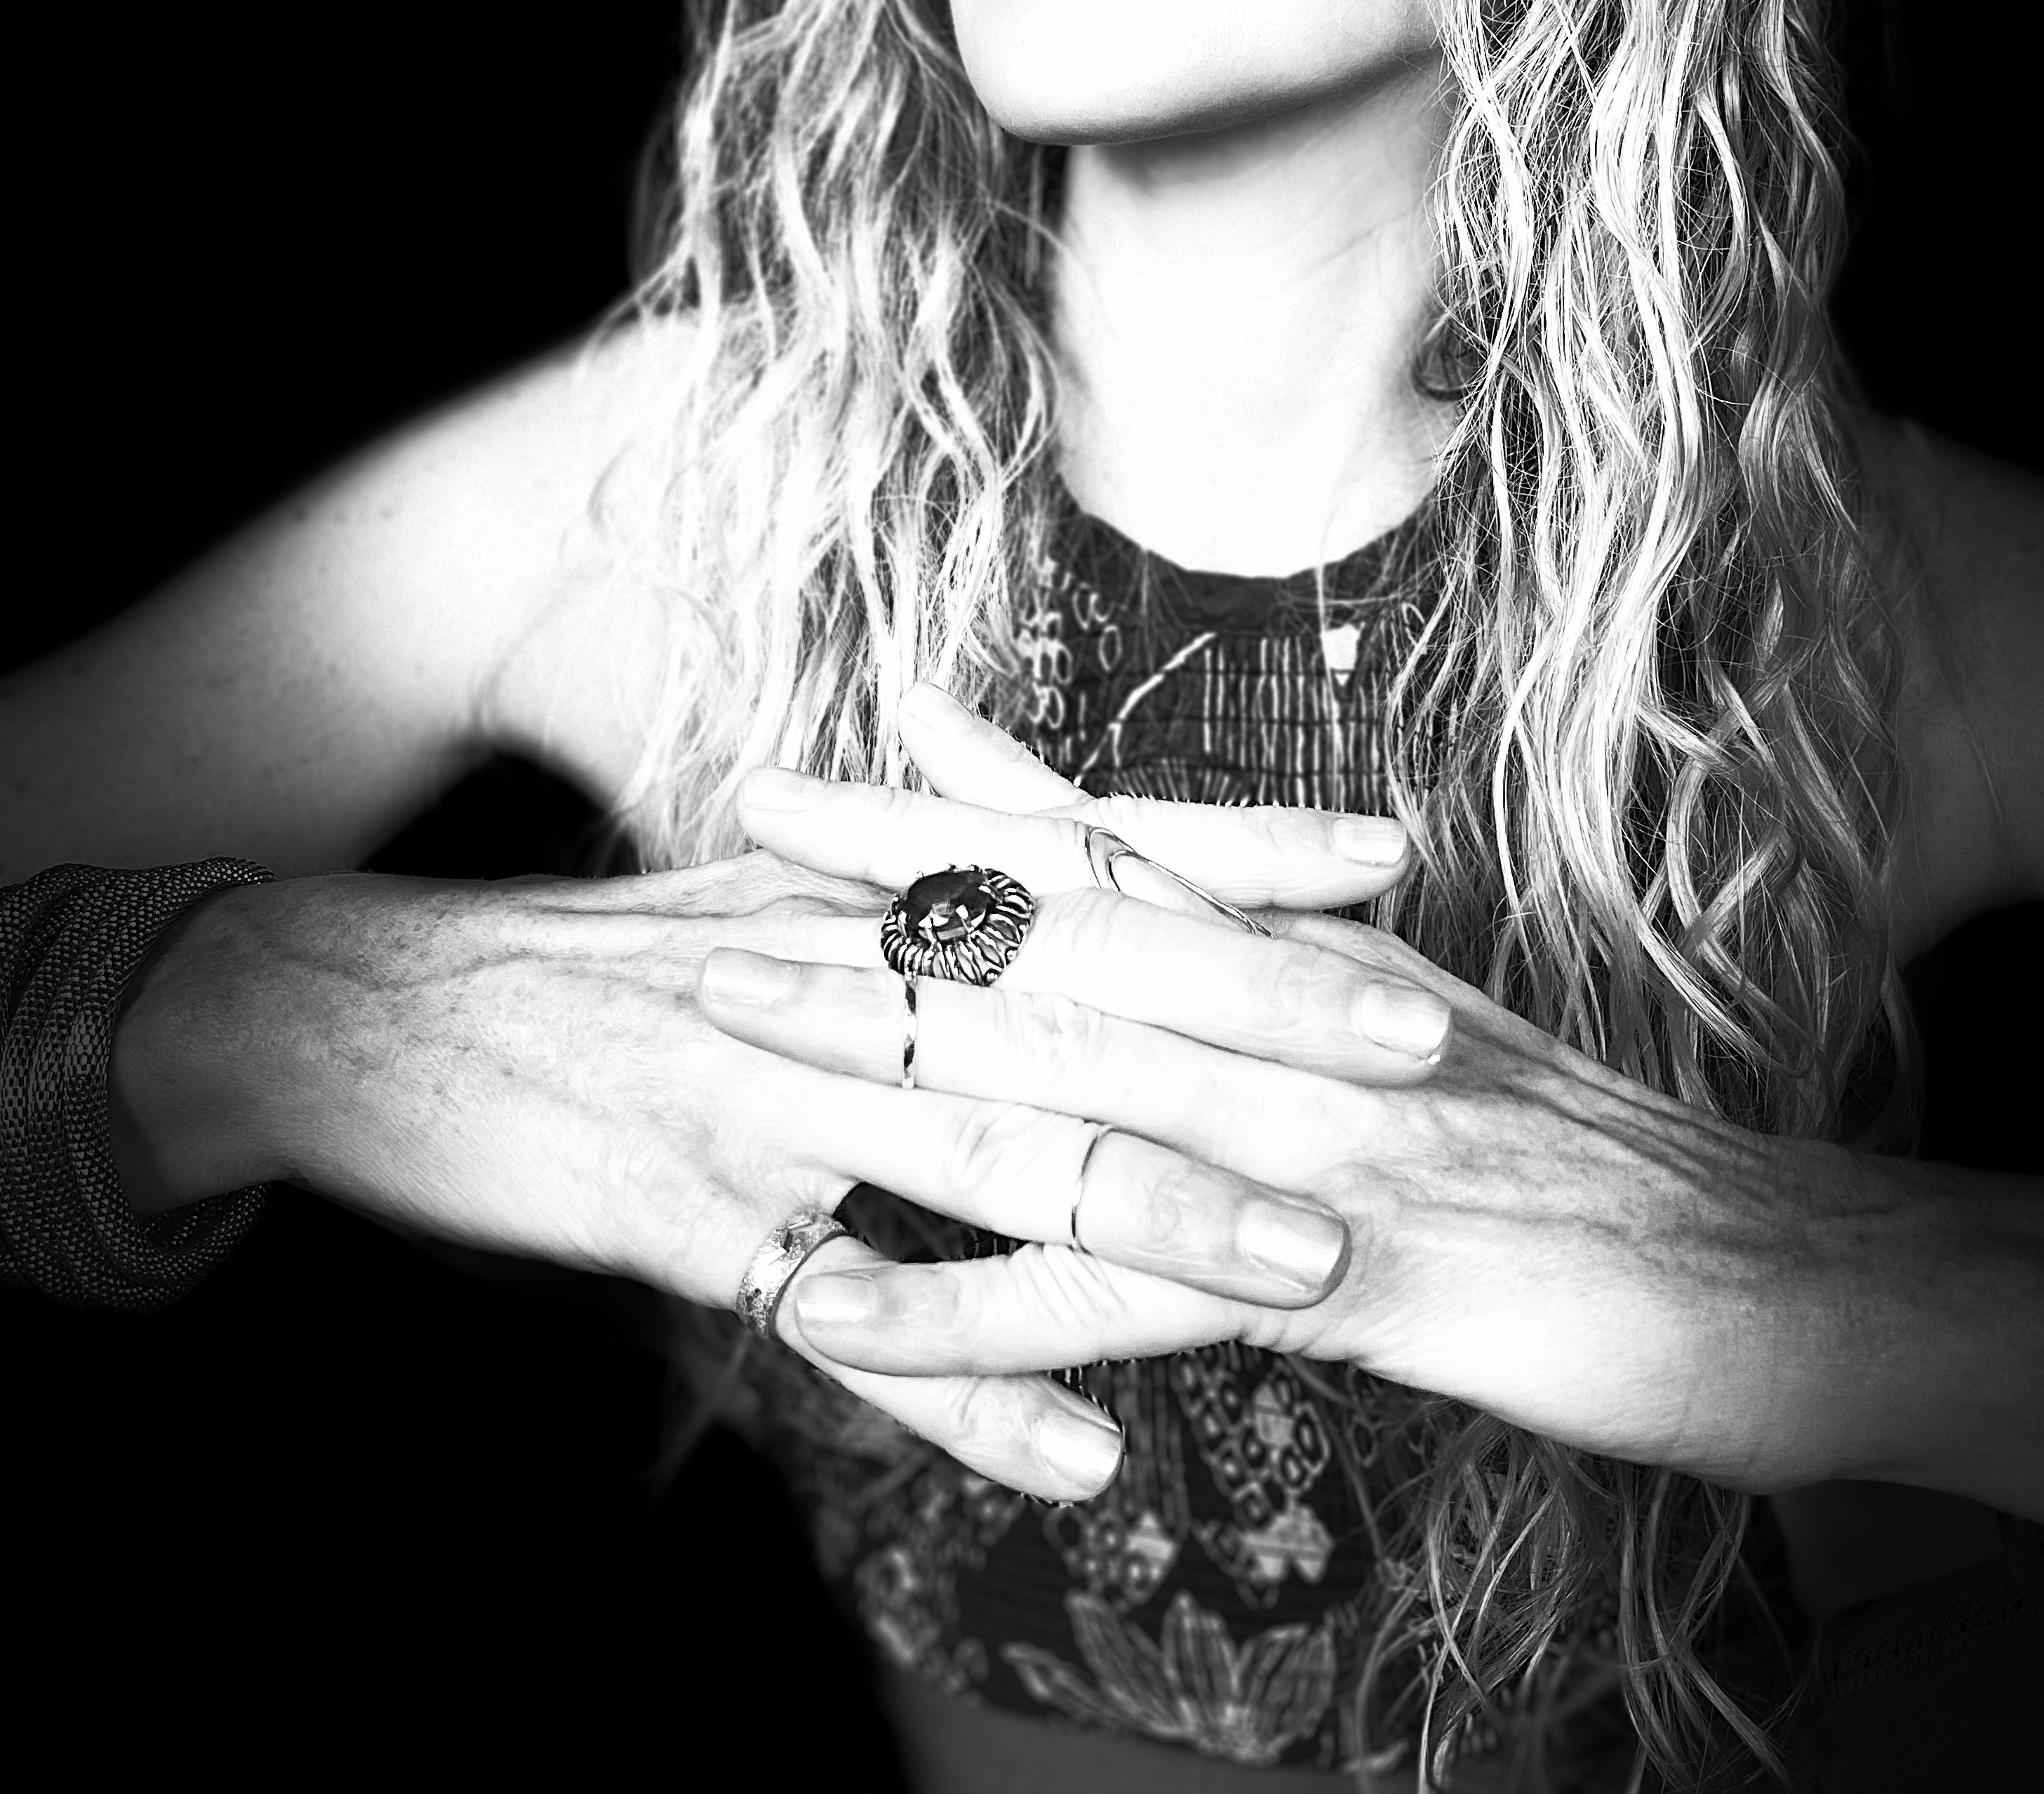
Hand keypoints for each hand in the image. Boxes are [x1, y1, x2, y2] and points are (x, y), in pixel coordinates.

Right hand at [107, 798, 1414, 1503]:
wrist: (386, 1012)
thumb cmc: (611, 955)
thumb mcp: (767, 885)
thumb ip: (915, 862)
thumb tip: (1040, 818)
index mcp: (864, 881)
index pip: (1086, 845)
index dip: (1240, 849)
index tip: (1390, 856)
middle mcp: (834, 964)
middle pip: (1075, 988)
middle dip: (1256, 1019)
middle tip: (1419, 1054)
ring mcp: (771, 1089)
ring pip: (990, 1149)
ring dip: (1157, 1211)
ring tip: (1308, 1267)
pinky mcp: (699, 1220)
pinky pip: (854, 1324)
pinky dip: (970, 1397)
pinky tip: (1084, 1463)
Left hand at [703, 682, 1870, 1493]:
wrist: (1751, 1270)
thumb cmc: (1570, 1153)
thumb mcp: (1415, 1020)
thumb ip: (1278, 951)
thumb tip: (1153, 891)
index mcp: (1307, 955)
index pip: (1100, 855)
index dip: (947, 801)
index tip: (817, 759)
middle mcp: (1289, 1017)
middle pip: (1050, 935)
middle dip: (876, 880)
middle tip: (723, 826)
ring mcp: (1298, 1138)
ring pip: (1050, 1080)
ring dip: (875, 1051)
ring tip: (721, 1023)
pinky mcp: (1323, 1276)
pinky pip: (1102, 1296)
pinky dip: (953, 1306)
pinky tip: (827, 1309)